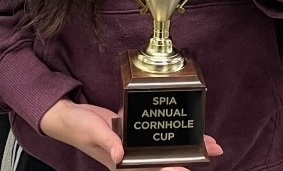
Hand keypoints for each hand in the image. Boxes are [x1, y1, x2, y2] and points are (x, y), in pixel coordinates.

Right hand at [40, 98, 221, 169]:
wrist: (68, 116)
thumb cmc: (78, 127)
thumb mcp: (92, 131)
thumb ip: (107, 142)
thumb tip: (121, 155)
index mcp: (122, 162)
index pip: (150, 170)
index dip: (169, 170)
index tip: (186, 168)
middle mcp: (131, 156)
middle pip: (164, 161)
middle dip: (188, 156)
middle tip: (213, 150)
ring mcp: (132, 145)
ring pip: (163, 149)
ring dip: (184, 145)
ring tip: (208, 141)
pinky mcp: (132, 133)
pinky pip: (155, 137)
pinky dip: (169, 134)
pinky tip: (182, 128)